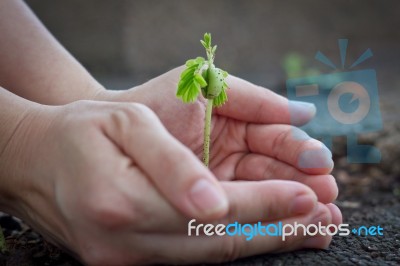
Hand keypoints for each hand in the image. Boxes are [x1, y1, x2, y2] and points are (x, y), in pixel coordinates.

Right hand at [0, 100, 338, 264]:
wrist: (37, 161)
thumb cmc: (81, 132)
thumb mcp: (126, 124)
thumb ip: (171, 164)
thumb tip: (215, 203)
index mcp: (122, 202)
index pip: (214, 213)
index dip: (266, 205)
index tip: (309, 197)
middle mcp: (124, 243)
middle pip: (216, 247)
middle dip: (275, 233)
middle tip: (322, 224)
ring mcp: (124, 260)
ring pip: (207, 260)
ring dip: (259, 244)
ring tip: (304, 233)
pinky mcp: (126, 262)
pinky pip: (189, 258)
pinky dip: (228, 247)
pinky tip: (256, 235)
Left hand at [97, 67, 338, 203]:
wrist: (108, 129)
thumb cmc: (156, 101)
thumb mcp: (205, 87)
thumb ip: (253, 98)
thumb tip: (306, 111)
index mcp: (238, 127)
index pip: (277, 142)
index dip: (301, 155)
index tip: (323, 168)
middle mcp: (232, 158)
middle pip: (276, 176)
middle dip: (304, 191)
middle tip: (331, 206)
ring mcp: (218, 185)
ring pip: (261, 200)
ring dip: (293, 213)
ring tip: (324, 225)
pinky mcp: (201, 209)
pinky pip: (234, 219)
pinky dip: (262, 226)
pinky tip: (293, 232)